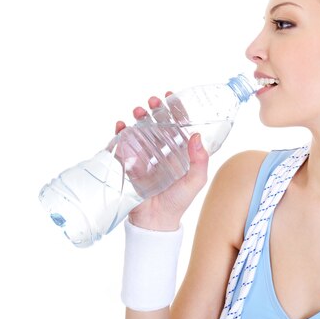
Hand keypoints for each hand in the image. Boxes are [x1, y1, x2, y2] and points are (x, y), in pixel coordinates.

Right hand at [115, 92, 208, 230]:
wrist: (154, 222)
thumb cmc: (177, 202)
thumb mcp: (195, 181)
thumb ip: (200, 162)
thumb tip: (197, 136)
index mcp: (179, 151)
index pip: (178, 124)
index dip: (175, 109)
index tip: (170, 96)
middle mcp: (161, 150)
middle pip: (157, 123)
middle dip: (153, 110)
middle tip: (152, 103)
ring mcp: (143, 155)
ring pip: (139, 130)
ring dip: (137, 118)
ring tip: (137, 112)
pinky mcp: (128, 163)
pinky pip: (122, 144)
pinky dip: (119, 133)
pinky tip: (120, 127)